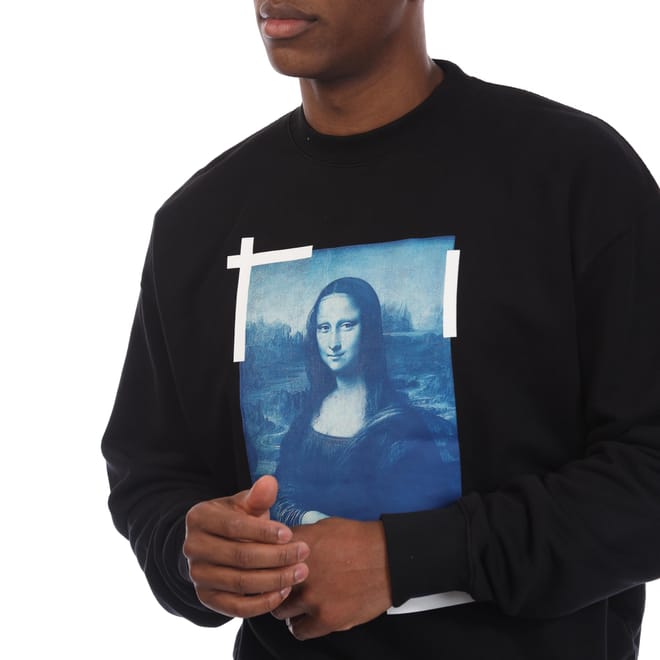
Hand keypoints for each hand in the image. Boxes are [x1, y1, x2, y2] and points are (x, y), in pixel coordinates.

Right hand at [183, 475, 309, 617]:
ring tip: (300, 571)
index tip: (290, 534)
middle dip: (277, 556)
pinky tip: (284, 591)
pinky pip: (236, 607)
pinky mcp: (206, 598)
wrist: (215, 544)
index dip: (264, 532)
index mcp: (199, 518)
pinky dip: (262, 602)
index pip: (235, 527)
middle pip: (240, 556)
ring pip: (241, 582)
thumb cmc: (234, 519)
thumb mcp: (243, 504)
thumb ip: (257, 496)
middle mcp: (192, 548)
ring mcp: (197, 575)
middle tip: (304, 552)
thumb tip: (269, 482)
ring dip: (275, 579)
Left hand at [271, 517, 391, 639]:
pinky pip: (299, 630)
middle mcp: (300, 571)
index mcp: (298, 545)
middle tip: (281, 587)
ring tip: (297, 603)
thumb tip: (283, 544)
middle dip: (273, 586)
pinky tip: (308, 618)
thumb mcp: (325, 526)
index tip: (267, 567)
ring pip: (280, 610)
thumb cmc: (359, 539)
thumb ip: (300, 538)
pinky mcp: (326, 618)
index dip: (264, 562)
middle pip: (268, 585)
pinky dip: (301, 625)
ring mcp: (313, 597)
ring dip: (288, 607)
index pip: (264, 556)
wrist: (389, 558)